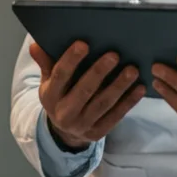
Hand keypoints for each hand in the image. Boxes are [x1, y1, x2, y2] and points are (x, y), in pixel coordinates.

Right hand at [30, 40, 145, 150]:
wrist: (64, 131)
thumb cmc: (60, 96)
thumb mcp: (49, 81)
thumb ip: (46, 62)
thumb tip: (36, 44)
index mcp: (50, 96)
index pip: (60, 76)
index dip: (71, 60)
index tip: (83, 44)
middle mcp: (64, 113)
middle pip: (84, 90)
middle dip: (99, 72)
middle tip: (114, 55)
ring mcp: (82, 125)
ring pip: (103, 104)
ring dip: (119, 86)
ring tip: (132, 70)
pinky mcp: (97, 133)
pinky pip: (115, 116)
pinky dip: (129, 102)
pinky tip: (140, 88)